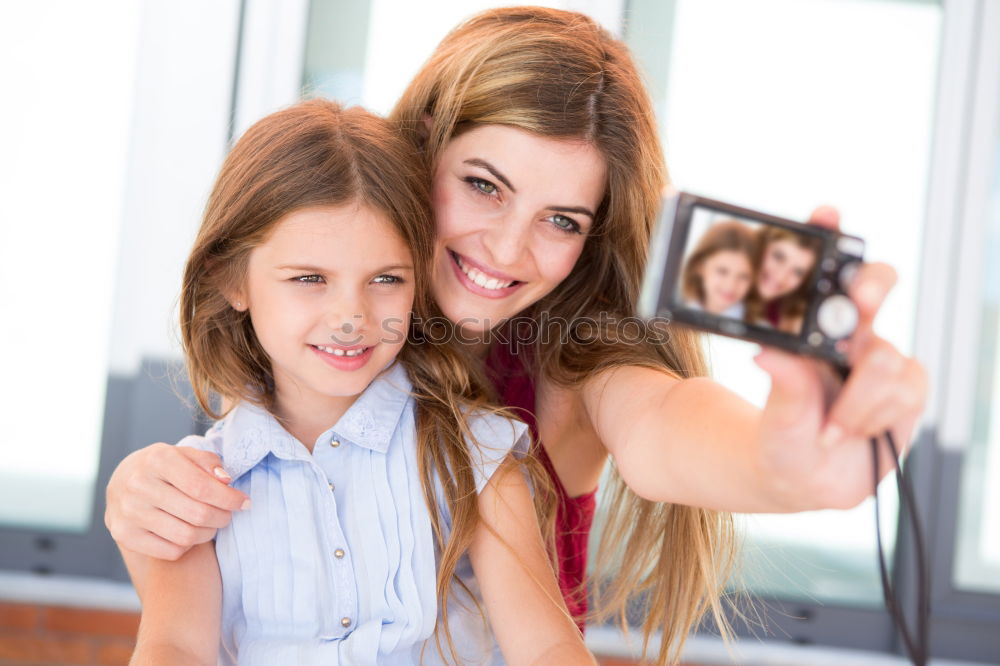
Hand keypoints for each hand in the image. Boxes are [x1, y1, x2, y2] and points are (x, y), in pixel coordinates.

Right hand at [105, 443, 249, 559]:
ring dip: (208, 533)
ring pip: (186, 536)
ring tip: (212, 523)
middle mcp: (139, 485)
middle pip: (197, 514)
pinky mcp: (124, 534)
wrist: (122, 482)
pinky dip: (188, 545)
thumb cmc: (164, 468)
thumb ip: (208, 463)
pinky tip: (190, 532)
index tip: (245, 503)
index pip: (201, 487)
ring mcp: (128, 512)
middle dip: (223, 517)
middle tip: (228, 515)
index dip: (229, 498)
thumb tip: (226, 481)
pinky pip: (171, 551)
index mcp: (158, 460)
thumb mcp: (185, 455)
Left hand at [753, 206, 927, 509]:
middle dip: (871, 285)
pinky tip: (850, 432)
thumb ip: (783, 389)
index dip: (828, 237)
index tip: (824, 214)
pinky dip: (875, 414)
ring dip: (859, 394)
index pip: (822, 270)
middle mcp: (848, 335)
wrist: (800, 478)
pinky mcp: (904, 393)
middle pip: (876, 285)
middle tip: (860, 302)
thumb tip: (771, 354)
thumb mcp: (772, 418)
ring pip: (889, 356)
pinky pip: (906, 390)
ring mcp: (878, 362)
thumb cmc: (778, 436)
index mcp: (808, 327)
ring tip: (831, 425)